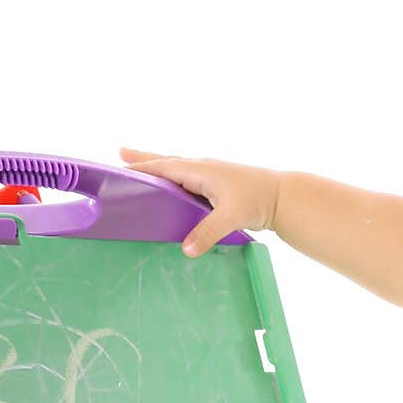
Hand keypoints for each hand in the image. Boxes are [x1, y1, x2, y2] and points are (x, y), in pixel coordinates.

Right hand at [118, 147, 279, 255]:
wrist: (283, 197)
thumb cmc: (258, 200)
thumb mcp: (232, 216)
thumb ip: (207, 232)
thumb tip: (185, 250)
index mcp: (201, 170)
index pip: (164, 167)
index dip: (141, 167)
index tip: (118, 167)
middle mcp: (203, 168)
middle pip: (167, 161)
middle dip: (144, 159)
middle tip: (120, 152)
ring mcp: (210, 175)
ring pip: (177, 168)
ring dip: (157, 166)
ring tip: (138, 164)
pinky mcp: (217, 186)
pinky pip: (187, 179)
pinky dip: (172, 179)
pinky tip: (170, 187)